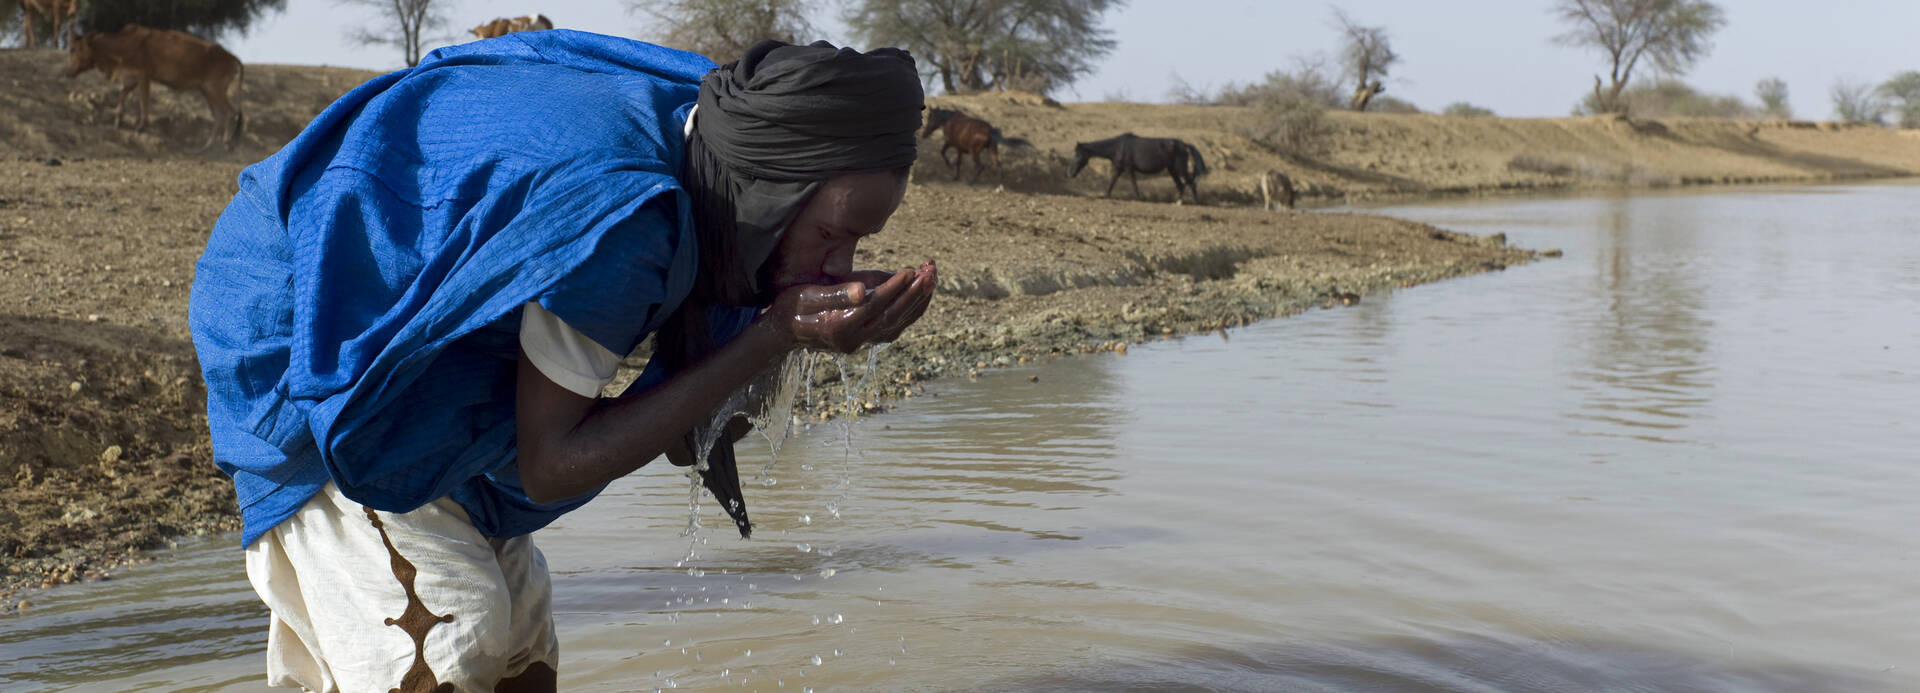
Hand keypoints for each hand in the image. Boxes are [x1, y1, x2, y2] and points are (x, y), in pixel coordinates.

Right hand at [759, 260, 936, 352]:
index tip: (910, 271)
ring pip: (898, 322)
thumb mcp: (805, 295)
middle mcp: (853, 339)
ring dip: (918, 300)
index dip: (894, 288)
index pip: (875, 306)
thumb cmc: (790, 308)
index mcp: (838, 327)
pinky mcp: (866, 339)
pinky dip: (911, 310)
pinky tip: (921, 292)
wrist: (782, 333)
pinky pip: (896, 326)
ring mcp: (861, 342)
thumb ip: (835, 293)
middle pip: (892, 316)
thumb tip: (861, 291)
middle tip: (930, 272)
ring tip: (932, 277)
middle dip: (914, 293)